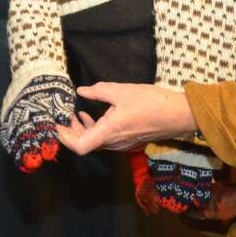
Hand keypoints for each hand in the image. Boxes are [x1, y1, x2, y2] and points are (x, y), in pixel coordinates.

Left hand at [55, 83, 197, 154]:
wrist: (179, 115)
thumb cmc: (152, 102)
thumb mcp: (122, 91)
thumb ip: (98, 91)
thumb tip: (81, 90)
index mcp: (109, 132)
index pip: (79, 146)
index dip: (64, 137)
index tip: (56, 124)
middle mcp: (114, 143)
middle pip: (84, 145)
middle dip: (71, 132)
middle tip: (64, 117)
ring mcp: (122, 145)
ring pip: (95, 143)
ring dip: (83, 131)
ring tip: (77, 114)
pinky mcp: (129, 142)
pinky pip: (106, 140)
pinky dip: (96, 130)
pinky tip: (95, 117)